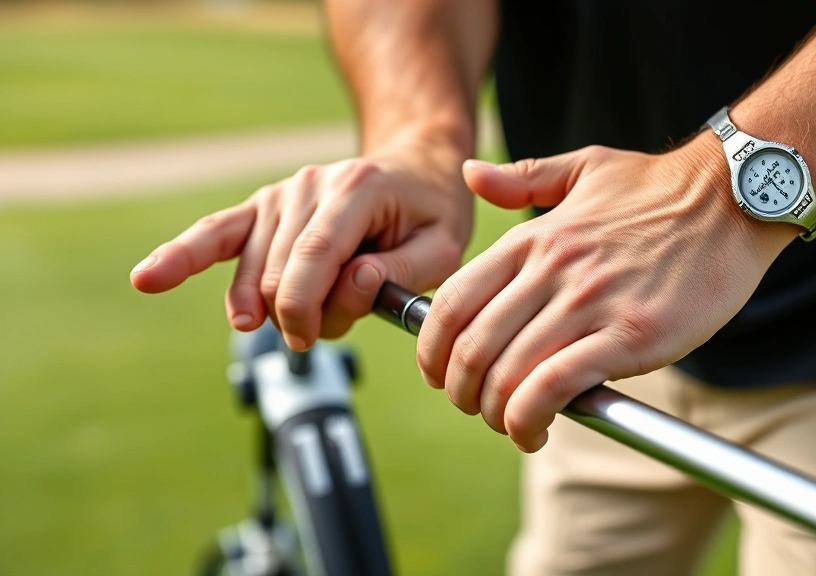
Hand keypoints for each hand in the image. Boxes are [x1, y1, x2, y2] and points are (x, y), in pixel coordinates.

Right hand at [130, 132, 472, 348]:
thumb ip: (404, 271)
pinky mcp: (262, 208)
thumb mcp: (444, 246)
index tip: (311, 339)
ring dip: (272, 307)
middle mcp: (312, 185)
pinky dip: (180, 257)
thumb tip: (353, 278)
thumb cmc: (431, 214)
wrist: (415, 170)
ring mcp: (281, 194)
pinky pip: (215, 233)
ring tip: (312, 311)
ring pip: (251, 271)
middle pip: (278, 271)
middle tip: (335, 323)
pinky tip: (146, 278)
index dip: (306, 305)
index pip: (315, 253)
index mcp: (358, 189)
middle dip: (299, 315)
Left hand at [416, 132, 796, 451]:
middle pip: (472, 348)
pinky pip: (556, 385)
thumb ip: (522, 177)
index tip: (441, 374)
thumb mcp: (583, 167)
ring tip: (510, 423)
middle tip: (476, 406)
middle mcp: (550, 271)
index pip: (452, 303)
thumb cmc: (659, 187)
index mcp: (532, 239)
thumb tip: (468, 174)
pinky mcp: (630, 334)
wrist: (732, 198)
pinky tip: (534, 430)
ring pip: (508, 373)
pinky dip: (529, 417)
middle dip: (461, 392)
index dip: (432, 351)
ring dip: (495, 413)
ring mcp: (589, 303)